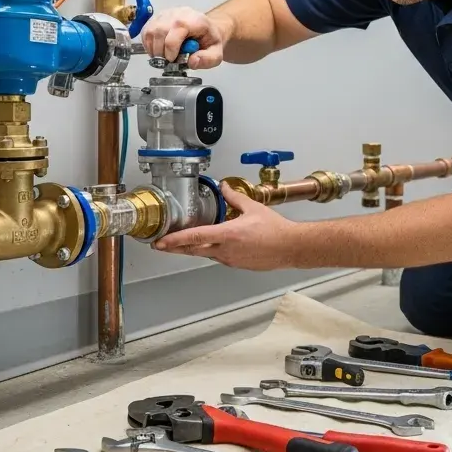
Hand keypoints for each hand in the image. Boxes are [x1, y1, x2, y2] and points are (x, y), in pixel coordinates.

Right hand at [139, 6, 230, 69]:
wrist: (206, 30)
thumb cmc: (209, 40)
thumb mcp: (216, 54)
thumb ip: (208, 60)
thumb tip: (192, 61)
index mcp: (195, 20)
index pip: (177, 29)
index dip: (171, 49)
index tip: (173, 60)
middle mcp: (178, 13)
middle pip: (160, 31)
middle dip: (161, 52)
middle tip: (169, 61)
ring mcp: (166, 14)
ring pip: (150, 31)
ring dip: (154, 49)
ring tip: (164, 56)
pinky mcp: (156, 18)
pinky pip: (146, 31)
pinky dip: (148, 45)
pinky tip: (158, 50)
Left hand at [153, 184, 302, 269]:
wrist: (290, 247)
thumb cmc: (275, 229)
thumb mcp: (253, 208)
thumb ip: (235, 197)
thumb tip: (224, 187)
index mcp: (228, 234)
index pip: (195, 237)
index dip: (175, 240)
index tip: (160, 242)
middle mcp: (226, 250)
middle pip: (193, 250)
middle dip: (175, 248)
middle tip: (160, 245)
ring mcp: (231, 260)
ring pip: (205, 254)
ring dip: (192, 249)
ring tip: (181, 244)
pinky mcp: (237, 265)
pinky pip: (219, 257)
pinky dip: (210, 251)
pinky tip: (211, 245)